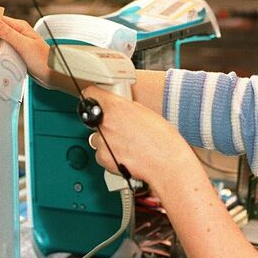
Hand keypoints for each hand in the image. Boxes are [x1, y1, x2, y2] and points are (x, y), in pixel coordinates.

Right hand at [0, 15, 52, 85]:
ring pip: (0, 41)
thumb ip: (8, 33)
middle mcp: (19, 34)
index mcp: (21, 27)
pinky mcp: (17, 53)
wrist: (52, 74)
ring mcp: (18, 44)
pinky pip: (4, 50)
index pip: (0, 20)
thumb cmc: (43, 60)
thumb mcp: (23, 45)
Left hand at [82, 85, 196, 190]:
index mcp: (116, 107)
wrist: (167, 164)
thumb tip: (120, 108)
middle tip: (122, 128)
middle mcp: (106, 124)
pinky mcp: (104, 159)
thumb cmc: (163, 140)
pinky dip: (109, 155)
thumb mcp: (146, 112)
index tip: (95, 98)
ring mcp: (103, 143)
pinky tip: (125, 154)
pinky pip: (101, 154)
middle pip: (95, 119)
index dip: (94, 95)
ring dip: (108, 140)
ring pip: (97, 138)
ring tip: (127, 144)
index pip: (91, 93)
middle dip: (106, 122)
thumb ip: (127, 108)